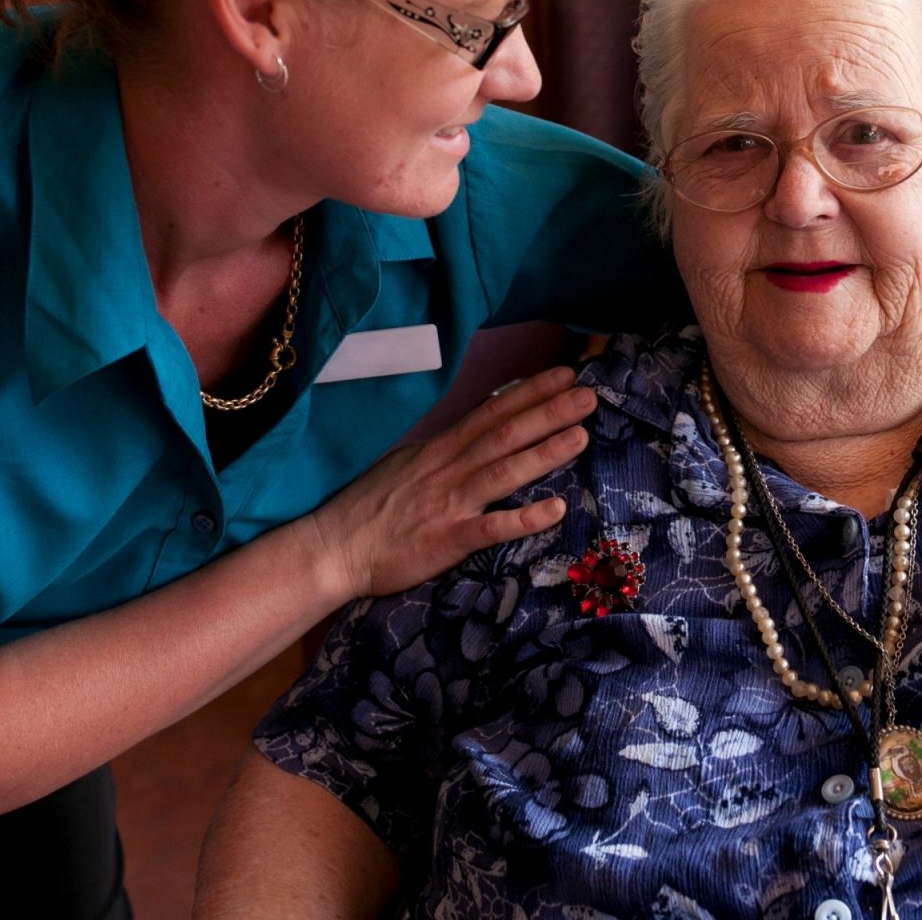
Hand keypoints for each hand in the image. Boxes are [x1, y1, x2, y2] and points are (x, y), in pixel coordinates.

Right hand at [305, 366, 595, 598]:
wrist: (332, 547)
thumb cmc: (371, 507)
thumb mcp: (408, 462)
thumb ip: (447, 447)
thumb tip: (480, 424)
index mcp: (439, 448)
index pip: (491, 411)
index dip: (530, 392)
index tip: (565, 374)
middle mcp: (448, 468)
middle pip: (505, 433)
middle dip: (549, 412)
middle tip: (589, 394)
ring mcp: (449, 503)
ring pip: (504, 471)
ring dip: (544, 452)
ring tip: (582, 435)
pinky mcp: (448, 540)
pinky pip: (491, 527)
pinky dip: (524, 518)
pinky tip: (556, 510)